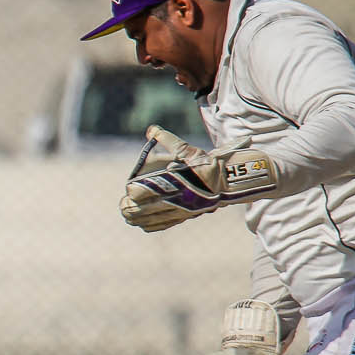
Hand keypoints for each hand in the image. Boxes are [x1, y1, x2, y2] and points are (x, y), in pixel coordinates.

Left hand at [121, 126, 277, 231]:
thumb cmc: (208, 164)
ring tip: (127, 214)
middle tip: (123, 204)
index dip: (133, 193)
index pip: (144, 192)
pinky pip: (163, 225)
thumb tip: (151, 129)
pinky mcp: (185, 216)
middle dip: (130, 208)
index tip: (128, 189)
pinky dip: (149, 225)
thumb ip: (168, 140)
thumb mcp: (189, 150)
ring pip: (151, 220)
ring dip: (136, 218)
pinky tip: (141, 224)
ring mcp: (180, 211)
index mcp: (174, 184)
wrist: (231, 181)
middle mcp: (175, 200)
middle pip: (143, 210)